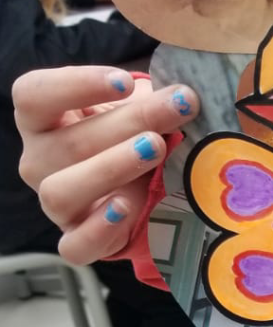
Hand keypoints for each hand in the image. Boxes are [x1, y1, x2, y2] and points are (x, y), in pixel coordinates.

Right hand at [13, 67, 198, 262]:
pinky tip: (127, 207)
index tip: (125, 82)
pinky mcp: (77, 240)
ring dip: (111, 167)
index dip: (74, 85)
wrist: (152, 186)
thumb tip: (185, 81)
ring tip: (156, 149)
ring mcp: (56, 204)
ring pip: (61, 190)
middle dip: (130, 121)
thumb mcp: (146, 104)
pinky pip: (75, 245)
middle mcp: (41, 160)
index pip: (33, 95)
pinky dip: (99, 229)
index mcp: (45, 118)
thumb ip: (156, 89)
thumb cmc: (140, 132)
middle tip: (179, 106)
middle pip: (66, 142)